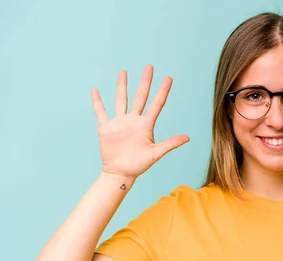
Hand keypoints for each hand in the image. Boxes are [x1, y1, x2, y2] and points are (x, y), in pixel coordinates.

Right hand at [91, 64, 188, 178]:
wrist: (120, 173)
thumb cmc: (138, 165)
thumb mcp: (155, 154)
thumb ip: (170, 144)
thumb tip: (187, 138)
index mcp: (146, 125)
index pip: (156, 104)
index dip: (163, 91)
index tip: (169, 78)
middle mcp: (134, 120)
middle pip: (140, 96)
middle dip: (145, 82)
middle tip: (149, 66)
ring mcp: (120, 123)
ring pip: (121, 100)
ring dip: (122, 86)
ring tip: (123, 72)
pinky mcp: (106, 128)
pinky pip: (101, 112)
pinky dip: (97, 102)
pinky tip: (95, 90)